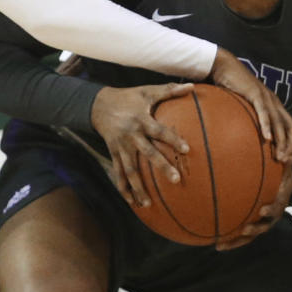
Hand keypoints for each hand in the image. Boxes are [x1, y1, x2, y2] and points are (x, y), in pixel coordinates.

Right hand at [90, 82, 192, 207]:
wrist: (98, 104)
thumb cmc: (128, 97)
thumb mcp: (147, 91)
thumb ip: (169, 90)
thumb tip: (193, 87)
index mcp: (141, 119)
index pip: (159, 130)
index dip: (173, 139)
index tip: (187, 149)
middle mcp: (131, 135)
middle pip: (147, 153)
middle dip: (161, 167)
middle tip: (176, 180)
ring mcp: (121, 146)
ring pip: (130, 169)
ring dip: (139, 187)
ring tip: (148, 204)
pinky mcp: (113, 153)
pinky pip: (118, 172)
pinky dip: (123, 188)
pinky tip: (132, 203)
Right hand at [209, 47, 291, 161]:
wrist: (224, 67)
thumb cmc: (231, 87)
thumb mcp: (243, 105)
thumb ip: (248, 117)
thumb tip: (243, 136)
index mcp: (273, 104)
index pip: (289, 126)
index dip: (291, 142)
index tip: (286, 157)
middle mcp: (273, 101)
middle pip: (288, 126)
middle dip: (289, 145)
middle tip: (284, 161)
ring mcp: (266, 96)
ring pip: (278, 122)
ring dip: (280, 140)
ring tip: (278, 156)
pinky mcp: (255, 93)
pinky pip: (263, 112)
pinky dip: (266, 126)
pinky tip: (266, 138)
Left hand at [215, 164, 291, 250]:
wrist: (283, 191)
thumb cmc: (282, 178)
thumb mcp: (286, 171)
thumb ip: (286, 165)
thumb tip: (288, 156)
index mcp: (279, 204)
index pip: (276, 209)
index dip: (270, 210)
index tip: (262, 211)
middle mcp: (271, 218)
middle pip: (263, 227)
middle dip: (254, 229)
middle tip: (244, 229)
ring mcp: (262, 224)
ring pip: (250, 237)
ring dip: (236, 241)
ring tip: (220, 245)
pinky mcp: (253, 227)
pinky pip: (242, 237)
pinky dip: (230, 241)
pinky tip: (216, 244)